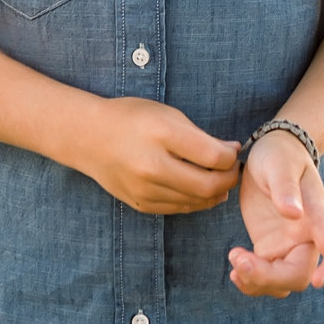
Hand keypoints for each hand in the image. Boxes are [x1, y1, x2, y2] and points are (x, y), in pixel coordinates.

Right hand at [81, 97, 238, 214]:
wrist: (89, 137)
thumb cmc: (131, 118)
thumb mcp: (167, 114)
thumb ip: (200, 135)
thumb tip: (231, 152)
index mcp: (161, 134)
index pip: (212, 157)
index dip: (231, 157)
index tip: (234, 151)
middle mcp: (152, 166)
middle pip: (207, 185)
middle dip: (229, 180)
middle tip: (233, 170)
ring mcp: (145, 190)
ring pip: (195, 201)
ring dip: (215, 193)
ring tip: (219, 179)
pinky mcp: (141, 204)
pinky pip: (178, 209)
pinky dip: (194, 201)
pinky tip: (199, 189)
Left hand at [228, 131, 323, 297]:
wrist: (271, 152)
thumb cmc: (280, 154)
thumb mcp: (279, 163)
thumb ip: (285, 187)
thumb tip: (293, 214)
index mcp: (316, 215)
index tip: (319, 280)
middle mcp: (306, 237)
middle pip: (299, 275)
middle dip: (270, 278)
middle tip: (239, 260)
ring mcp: (288, 246)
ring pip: (282, 283)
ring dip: (257, 282)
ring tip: (234, 258)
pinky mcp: (270, 249)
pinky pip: (264, 278)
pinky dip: (250, 280)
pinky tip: (235, 266)